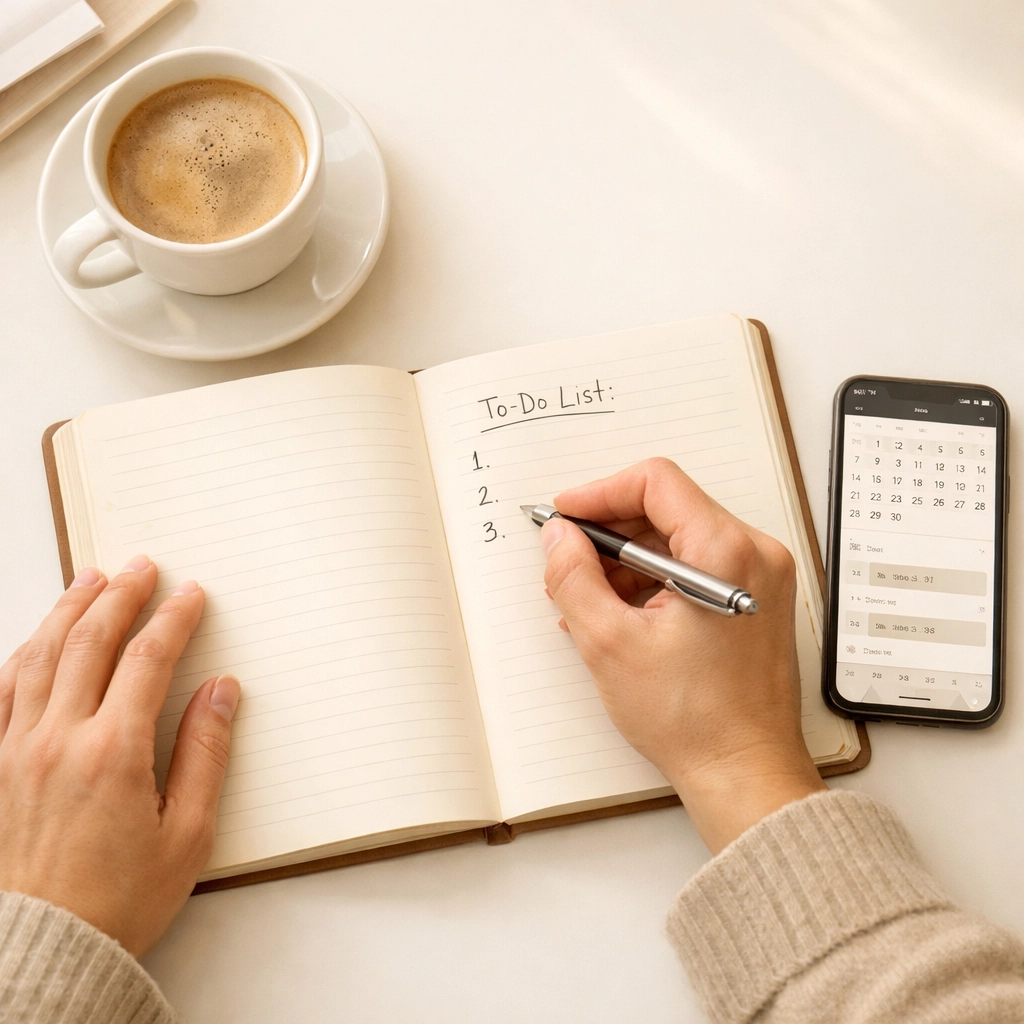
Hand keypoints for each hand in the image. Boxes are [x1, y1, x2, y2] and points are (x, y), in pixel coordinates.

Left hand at [0, 556, 238, 955]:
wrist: (42, 949)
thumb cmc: (117, 900)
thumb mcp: (188, 833)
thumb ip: (205, 753)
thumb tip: (221, 692)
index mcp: (113, 752)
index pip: (147, 659)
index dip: (172, 618)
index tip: (190, 594)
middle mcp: (58, 739)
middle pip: (89, 642)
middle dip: (119, 595)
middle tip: (140, 567)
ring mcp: (16, 749)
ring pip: (39, 656)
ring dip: (68, 609)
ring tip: (89, 579)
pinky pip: (1, 691)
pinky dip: (22, 654)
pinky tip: (35, 640)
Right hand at [541, 459, 824, 853]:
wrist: (745, 771)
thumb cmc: (693, 720)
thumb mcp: (610, 644)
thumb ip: (573, 577)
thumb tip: (558, 537)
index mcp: (725, 552)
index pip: (656, 482)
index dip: (600, 493)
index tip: (566, 516)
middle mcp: (754, 554)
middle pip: (667, 509)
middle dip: (609, 534)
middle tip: (568, 562)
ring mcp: (761, 577)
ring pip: (678, 539)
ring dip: (627, 562)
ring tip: (590, 603)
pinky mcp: (755, 599)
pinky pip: (695, 566)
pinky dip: (654, 581)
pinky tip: (621, 616)